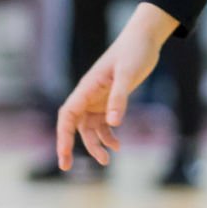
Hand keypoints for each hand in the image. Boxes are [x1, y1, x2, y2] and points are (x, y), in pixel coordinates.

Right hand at [56, 4, 178, 169]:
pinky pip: (103, 124)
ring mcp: (99, 99)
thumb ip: (120, 97)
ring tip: (108, 160)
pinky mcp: (110, 101)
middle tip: (66, 168)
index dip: (63, 135)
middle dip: (69, 146)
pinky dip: (108, 136)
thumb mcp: (127, 73)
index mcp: (87, 88)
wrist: (144, 40)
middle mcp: (89, 95)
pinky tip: (118, 145)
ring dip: (95, 144)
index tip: (63, 154)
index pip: (67, 115)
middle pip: (73, 125)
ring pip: (89, 128)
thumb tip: (113, 123)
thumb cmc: (133, 52)